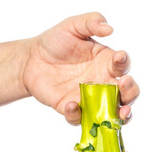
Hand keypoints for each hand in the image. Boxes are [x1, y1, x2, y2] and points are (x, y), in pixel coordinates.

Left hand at [23, 12, 138, 124]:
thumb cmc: (55, 42)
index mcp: (107, 63)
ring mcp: (90, 99)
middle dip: (131, 92)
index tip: (118, 58)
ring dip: (120, 116)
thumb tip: (109, 28)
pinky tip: (72, 104)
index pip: (123, 66)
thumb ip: (91, 22)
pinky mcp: (73, 110)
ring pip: (112, 113)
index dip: (124, 63)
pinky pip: (80, 119)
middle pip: (127, 94)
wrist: (31, 60)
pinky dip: (78, 116)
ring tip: (120, 113)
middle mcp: (103, 84)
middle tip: (124, 85)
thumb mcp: (72, 26)